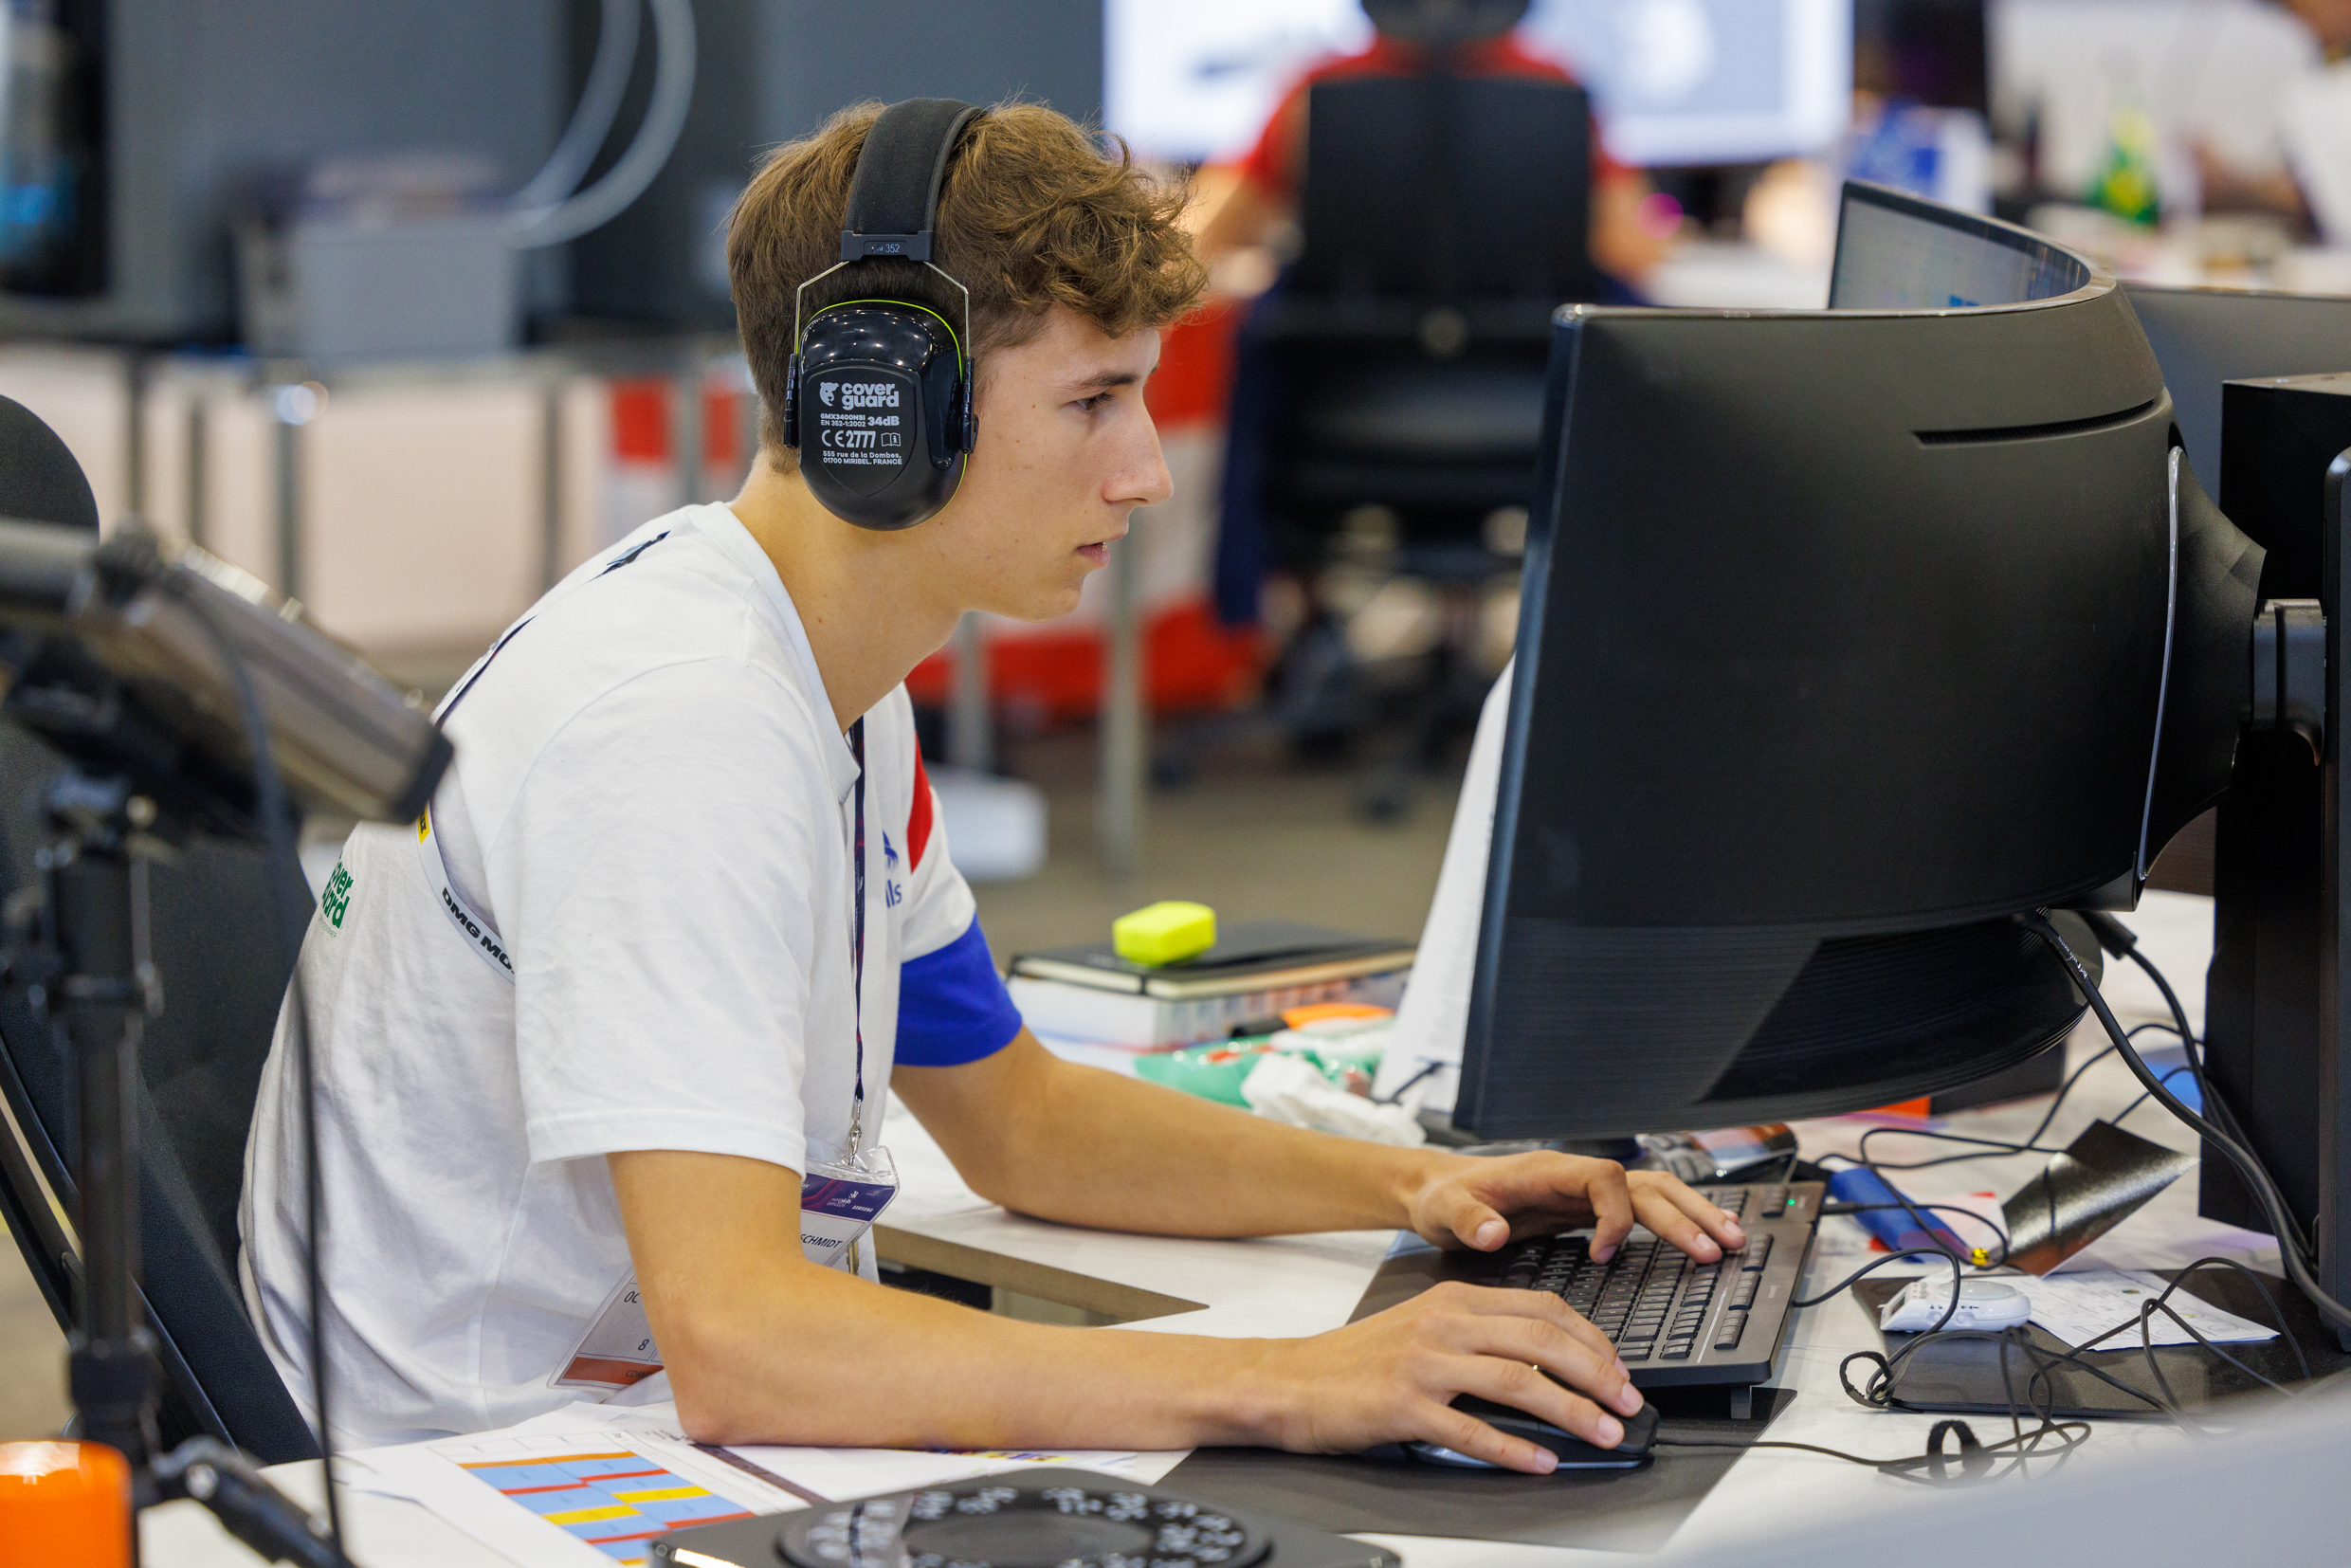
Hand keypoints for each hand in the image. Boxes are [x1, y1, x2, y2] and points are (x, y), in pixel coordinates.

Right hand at [1256, 1280, 1645, 1473]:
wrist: (1292, 1381)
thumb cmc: (1360, 1361)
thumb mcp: (1425, 1328)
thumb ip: (1481, 1334)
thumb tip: (1550, 1362)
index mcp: (1454, 1299)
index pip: (1544, 1308)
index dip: (1593, 1339)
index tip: (1620, 1369)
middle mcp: (1444, 1323)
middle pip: (1542, 1339)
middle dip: (1598, 1373)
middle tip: (1629, 1402)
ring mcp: (1424, 1363)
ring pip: (1518, 1380)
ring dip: (1571, 1410)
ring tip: (1603, 1433)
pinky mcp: (1404, 1405)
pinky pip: (1471, 1429)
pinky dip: (1514, 1448)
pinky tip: (1540, 1461)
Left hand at [1403, 1152, 1744, 1262]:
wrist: (1437, 1193)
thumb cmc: (1444, 1199)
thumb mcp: (1445, 1210)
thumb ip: (1469, 1219)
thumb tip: (1493, 1232)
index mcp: (1547, 1172)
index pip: (1604, 1179)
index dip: (1615, 1216)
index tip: (1603, 1253)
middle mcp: (1573, 1179)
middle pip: (1644, 1185)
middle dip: (1683, 1214)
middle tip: (1718, 1247)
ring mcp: (1583, 1194)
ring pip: (1652, 1194)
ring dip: (1692, 1214)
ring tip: (1732, 1240)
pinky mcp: (1585, 1211)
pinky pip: (1640, 1210)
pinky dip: (1674, 1221)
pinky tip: (1700, 1238)